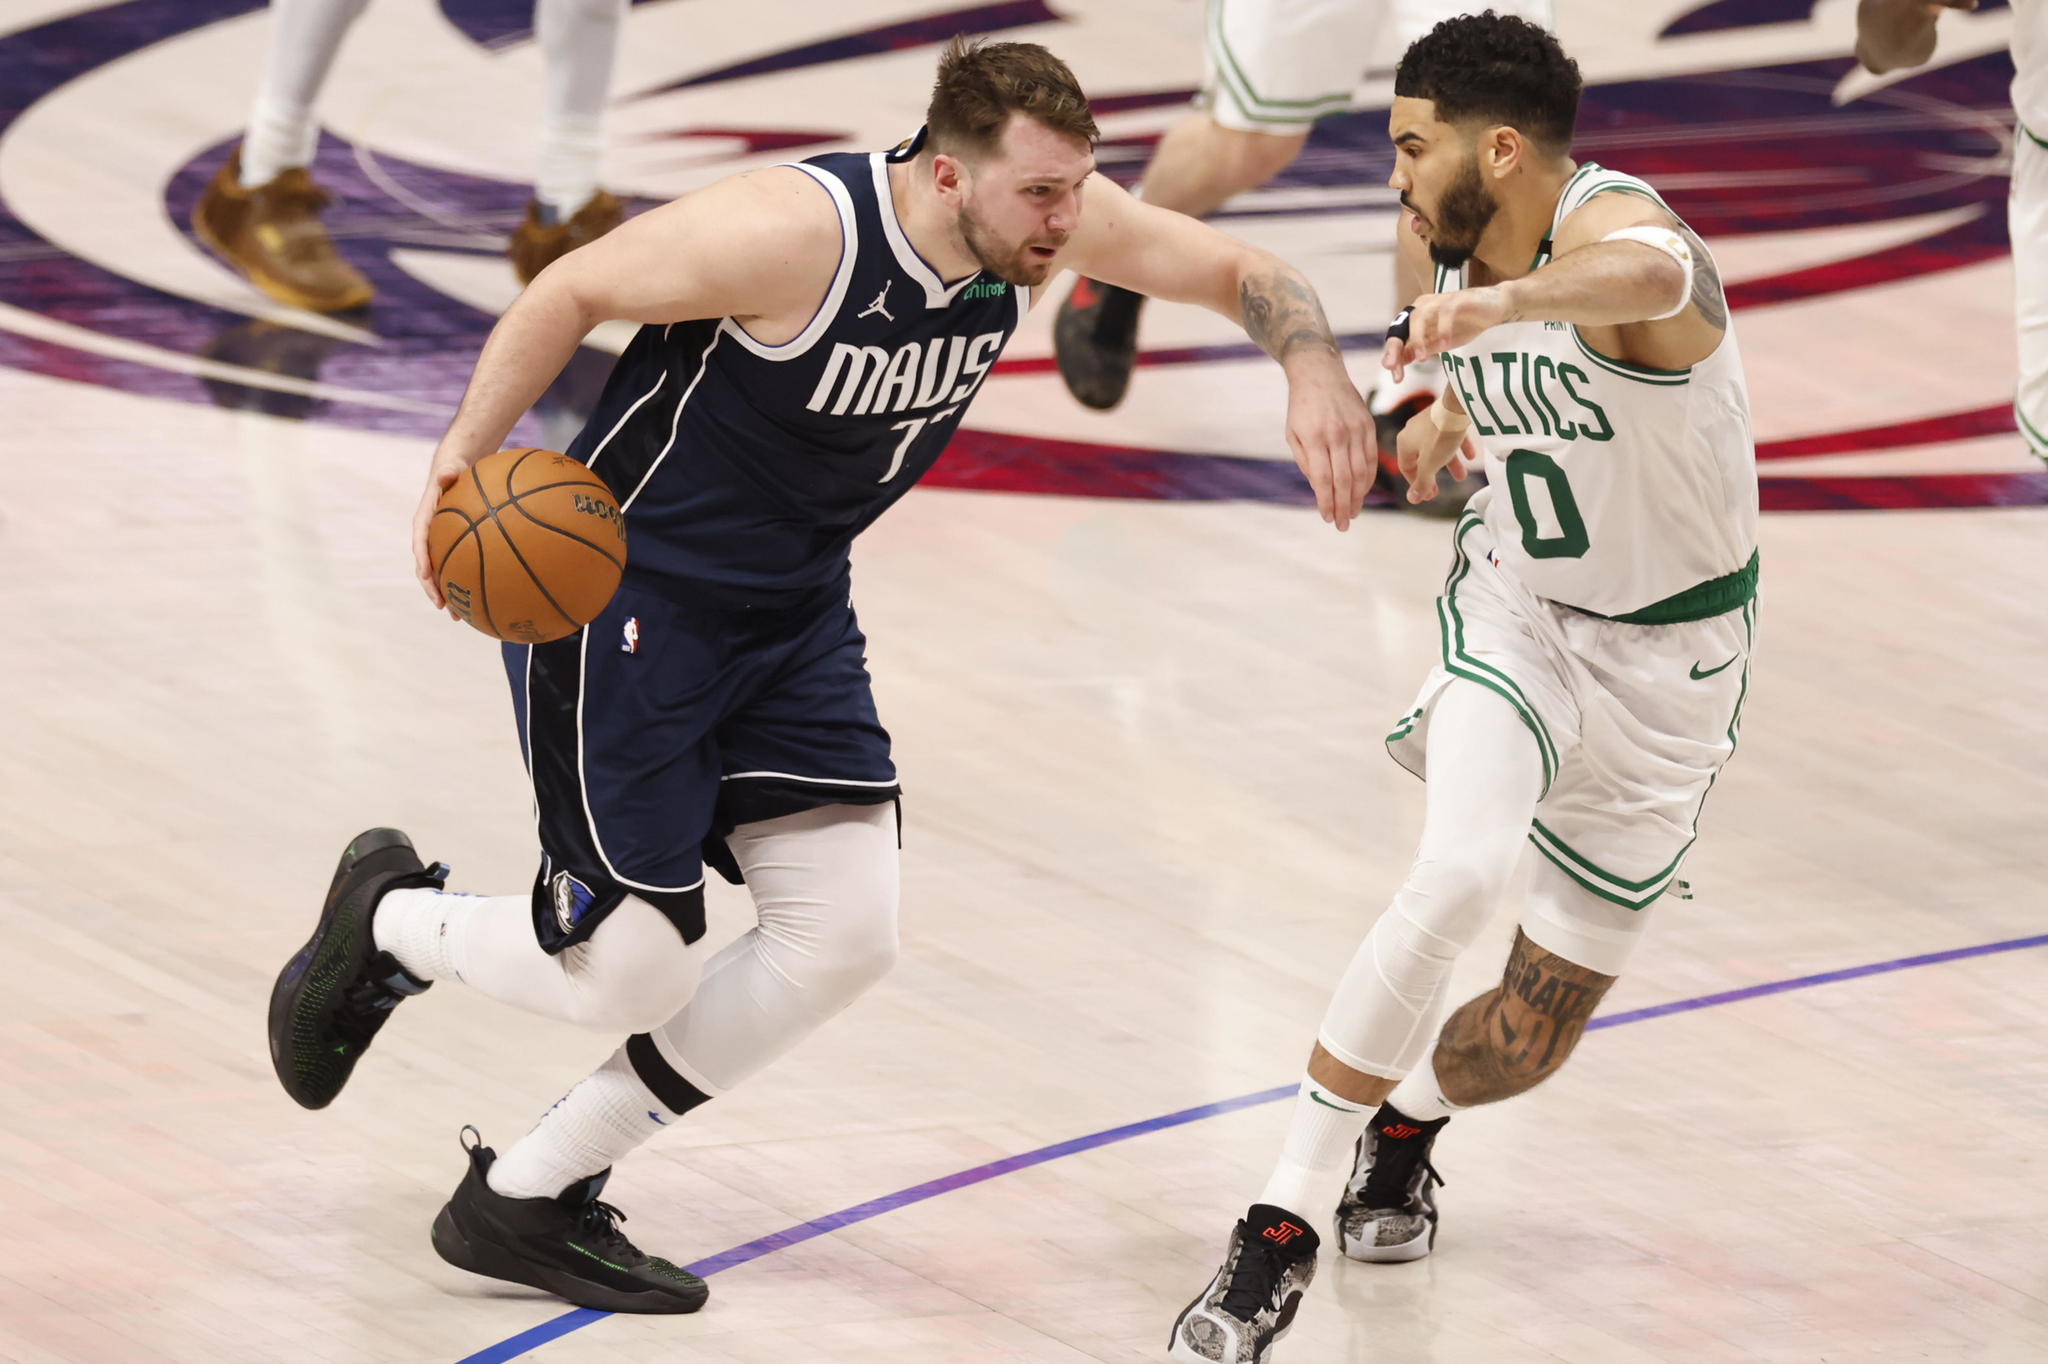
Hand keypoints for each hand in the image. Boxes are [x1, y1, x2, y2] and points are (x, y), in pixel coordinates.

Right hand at [412, 444, 483, 610]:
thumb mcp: (451, 467)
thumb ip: (448, 472)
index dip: (423, 563)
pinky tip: (484, 598)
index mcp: (424, 521)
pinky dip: (468, 582)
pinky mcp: (455, 545)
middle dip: (434, 589)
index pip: (420, 544)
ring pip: (443, 573)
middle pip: (429, 567)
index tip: (427, 579)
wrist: (455, 468)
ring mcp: (442, 543)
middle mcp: (430, 536)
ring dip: (450, 594)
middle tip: (444, 607)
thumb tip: (446, 474)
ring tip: (460, 616)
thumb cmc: (454, 468)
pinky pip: (461, 566)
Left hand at [1284, 358, 1376, 530]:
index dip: (1326, 502)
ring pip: (1361, 471)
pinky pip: (1371, 458)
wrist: (1320, 373)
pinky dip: (1368, 478)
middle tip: (1342, 525)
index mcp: (1315, 438)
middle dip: (1344, 506)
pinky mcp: (1368, 425)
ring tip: (1352, 513)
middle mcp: (1338, 434)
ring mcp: (1356, 429)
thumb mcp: (1293, 434)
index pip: (1324, 479)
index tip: (1327, 518)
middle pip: (1345, 480)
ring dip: (1358, 496)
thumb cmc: (1301, 407)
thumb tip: (1320, 489)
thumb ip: (1306, 462)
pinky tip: (1363, 491)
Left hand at [1380, 285, 1514, 379]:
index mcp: (1418, 316)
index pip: (1399, 335)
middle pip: (1404, 325)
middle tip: (1394, 367)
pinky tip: (1445, 345)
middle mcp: (1425, 306)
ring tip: (1421, 359)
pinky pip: (1446, 312)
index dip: (1394, 355)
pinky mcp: (1458, 299)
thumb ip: (1421, 349)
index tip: (1396, 377)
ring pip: (1420, 315)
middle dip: (1396, 347)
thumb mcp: (1440, 343)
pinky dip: (1443, 329)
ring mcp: (1441, 300)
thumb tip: (1398, 363)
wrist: (1497, 308)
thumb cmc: (1467, 324)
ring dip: (1418, 338)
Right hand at [1396, 403, 1482, 504]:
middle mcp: (1413, 431)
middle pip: (1422, 459)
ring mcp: (1430, 422)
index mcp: (1404, 442)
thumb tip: (1412, 499)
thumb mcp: (1430, 464)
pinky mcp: (1445, 416)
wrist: (1458, 405)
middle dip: (1433, 475)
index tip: (1428, 495)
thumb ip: (1422, 483)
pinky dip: (1458, 447)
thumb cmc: (1440, 435)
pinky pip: (1450, 435)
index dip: (1416, 484)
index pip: (1406, 468)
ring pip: (1438, 448)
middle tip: (1440, 490)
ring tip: (1462, 477)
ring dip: (1449, 464)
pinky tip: (1472, 456)